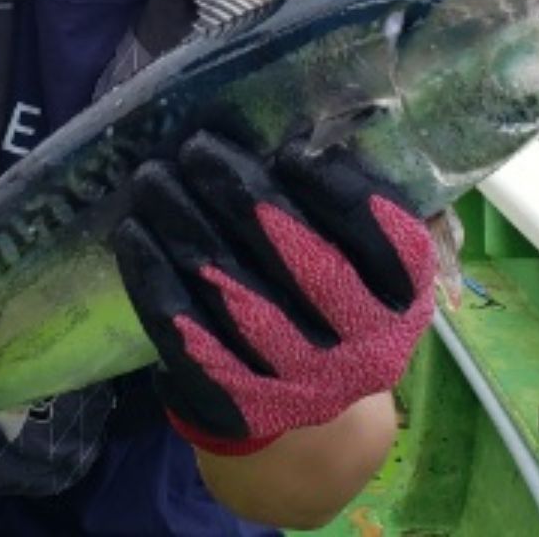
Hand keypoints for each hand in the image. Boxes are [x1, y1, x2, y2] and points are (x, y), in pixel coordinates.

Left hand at [112, 132, 435, 454]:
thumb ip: (356, 207)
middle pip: (303, 265)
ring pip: (238, 296)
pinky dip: (157, 278)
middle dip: (243, 196)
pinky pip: (189, 333)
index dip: (337, 193)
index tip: (289, 149)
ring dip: (188, 228)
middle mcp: (362, 351)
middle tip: (197, 148)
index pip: (384, 242)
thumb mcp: (368, 262)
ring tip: (154, 178)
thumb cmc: (333, 302)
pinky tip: (134, 233)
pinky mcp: (239, 403)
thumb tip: (311, 130)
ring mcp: (300, 383)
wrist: (302, 407)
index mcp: (404, 303)